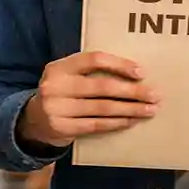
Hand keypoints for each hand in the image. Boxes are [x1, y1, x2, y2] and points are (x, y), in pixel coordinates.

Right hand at [19, 51, 159, 148]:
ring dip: (130, 109)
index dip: (119, 65)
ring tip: (149, 110)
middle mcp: (55, 86)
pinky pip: (96, 124)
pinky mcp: (62, 128)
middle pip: (102, 87)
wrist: (34, 120)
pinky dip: (117, 122)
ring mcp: (57, 109)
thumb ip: (89, 71)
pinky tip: (131, 120)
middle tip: (154, 95)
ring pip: (102, 108)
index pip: (93, 60)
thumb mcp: (66, 76)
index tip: (141, 72)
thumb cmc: (61, 93)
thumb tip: (132, 72)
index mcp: (59, 67)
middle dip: (132, 91)